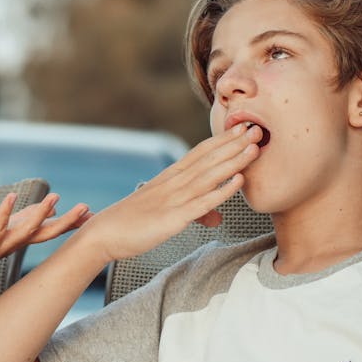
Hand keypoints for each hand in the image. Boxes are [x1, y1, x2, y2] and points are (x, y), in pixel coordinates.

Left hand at [0, 192, 89, 282]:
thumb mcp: (8, 226)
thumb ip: (27, 217)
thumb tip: (51, 209)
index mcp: (23, 237)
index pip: (52, 229)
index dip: (71, 222)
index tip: (92, 214)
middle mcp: (17, 243)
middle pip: (47, 232)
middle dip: (67, 221)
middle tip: (86, 208)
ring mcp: (3, 245)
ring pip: (26, 230)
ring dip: (40, 214)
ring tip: (54, 197)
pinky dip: (4, 212)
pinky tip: (11, 196)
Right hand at [76, 123, 262, 262]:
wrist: (103, 233)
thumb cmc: (131, 224)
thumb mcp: (166, 214)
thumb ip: (195, 213)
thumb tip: (217, 219)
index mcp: (169, 178)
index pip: (200, 153)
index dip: (222, 139)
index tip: (241, 127)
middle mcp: (173, 183)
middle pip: (209, 158)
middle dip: (234, 143)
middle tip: (258, 128)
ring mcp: (173, 198)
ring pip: (209, 175)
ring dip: (234, 160)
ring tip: (255, 146)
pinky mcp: (173, 217)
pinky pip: (202, 202)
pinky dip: (222, 191)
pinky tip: (240, 180)